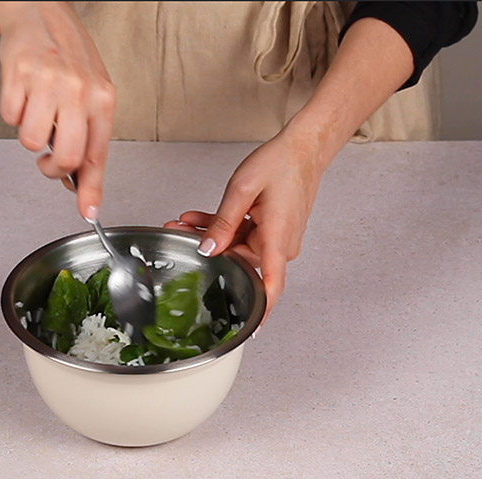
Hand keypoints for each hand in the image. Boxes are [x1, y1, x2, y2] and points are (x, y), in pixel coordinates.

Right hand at [0, 2, 114, 219]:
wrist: (40, 15)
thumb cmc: (68, 60)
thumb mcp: (91, 98)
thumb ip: (88, 141)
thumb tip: (82, 189)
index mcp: (102, 100)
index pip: (97, 156)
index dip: (91, 189)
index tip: (88, 213)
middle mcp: (80, 91)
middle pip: (66, 157)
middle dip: (52, 167)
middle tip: (48, 158)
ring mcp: (49, 82)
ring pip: (31, 142)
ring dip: (29, 134)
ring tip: (37, 110)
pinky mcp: (20, 75)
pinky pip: (10, 117)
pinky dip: (13, 111)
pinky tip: (24, 93)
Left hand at [164, 130, 322, 322]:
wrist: (303, 147)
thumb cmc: (282, 163)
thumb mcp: (242, 189)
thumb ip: (223, 222)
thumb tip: (208, 249)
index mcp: (277, 239)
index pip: (271, 285)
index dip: (261, 310)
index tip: (249, 328)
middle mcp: (280, 244)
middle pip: (240, 261)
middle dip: (209, 251)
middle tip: (178, 236)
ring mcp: (277, 238)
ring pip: (237, 246)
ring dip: (212, 236)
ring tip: (183, 223)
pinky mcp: (272, 229)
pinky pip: (243, 234)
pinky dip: (224, 227)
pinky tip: (199, 218)